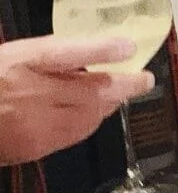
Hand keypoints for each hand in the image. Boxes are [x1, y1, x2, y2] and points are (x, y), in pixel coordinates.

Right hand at [0, 35, 154, 164]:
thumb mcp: (18, 54)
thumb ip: (54, 53)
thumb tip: (97, 48)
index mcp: (22, 62)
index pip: (63, 52)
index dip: (100, 49)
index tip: (128, 46)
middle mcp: (30, 93)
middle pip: (88, 91)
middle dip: (123, 86)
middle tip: (144, 79)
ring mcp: (33, 124)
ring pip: (87, 116)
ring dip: (110, 105)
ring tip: (123, 93)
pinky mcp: (34, 147)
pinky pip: (74, 134)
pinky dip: (91, 121)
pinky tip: (97, 113)